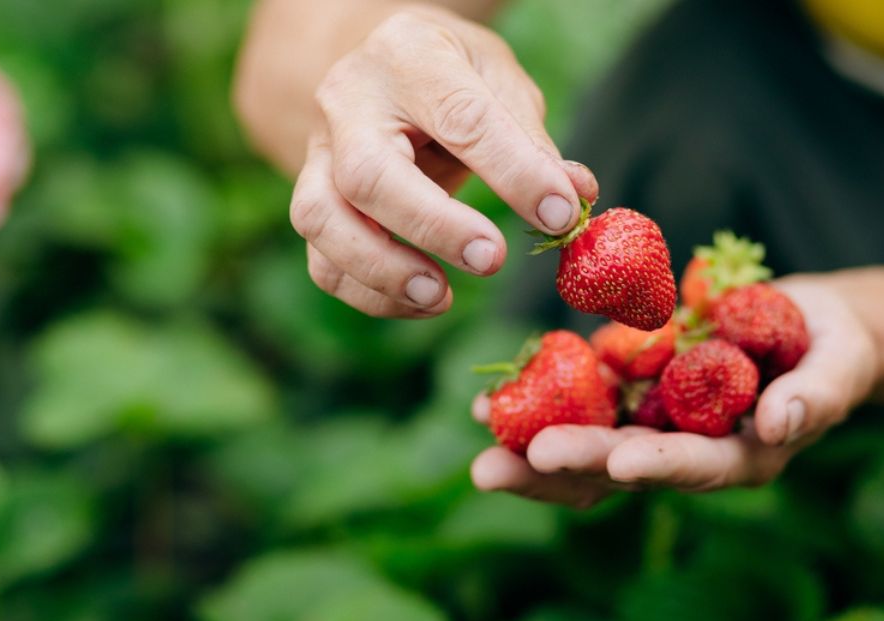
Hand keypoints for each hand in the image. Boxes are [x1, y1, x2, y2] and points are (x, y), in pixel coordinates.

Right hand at [287, 5, 596, 317]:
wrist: (383, 67)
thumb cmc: (453, 74)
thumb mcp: (499, 79)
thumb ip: (531, 140)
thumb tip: (573, 196)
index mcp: (409, 55)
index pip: (461, 117)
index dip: (513, 172)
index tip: (559, 214)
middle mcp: (348, 101)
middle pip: (368, 173)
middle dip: (433, 226)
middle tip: (492, 259)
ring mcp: (317, 153)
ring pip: (323, 220)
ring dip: (382, 269)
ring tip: (441, 297)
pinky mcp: (309, 201)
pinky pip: (323, 261)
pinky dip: (369, 293)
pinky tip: (423, 302)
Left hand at [468, 278, 878, 506]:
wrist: (808, 325)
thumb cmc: (837, 348)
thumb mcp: (840, 365)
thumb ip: (817, 395)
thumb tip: (781, 424)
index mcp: (740, 458)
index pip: (694, 468)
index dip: (656, 464)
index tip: (618, 462)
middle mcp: (687, 450)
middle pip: (618, 470)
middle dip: (560, 468)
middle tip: (499, 467)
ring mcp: (653, 422)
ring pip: (585, 444)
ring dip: (529, 444)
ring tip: (479, 435)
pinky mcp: (630, 388)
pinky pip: (578, 398)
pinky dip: (536, 399)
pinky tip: (489, 400)